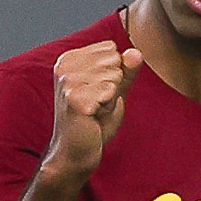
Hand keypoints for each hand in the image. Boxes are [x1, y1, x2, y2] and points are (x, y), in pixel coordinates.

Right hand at [43, 41, 141, 183]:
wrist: (77, 151)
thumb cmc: (94, 121)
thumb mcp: (114, 91)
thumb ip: (126, 71)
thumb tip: (136, 52)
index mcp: (69, 59)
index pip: (111, 49)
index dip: (113, 73)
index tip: (98, 92)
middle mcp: (64, 66)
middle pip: (114, 60)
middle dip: (113, 85)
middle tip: (97, 103)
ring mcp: (67, 82)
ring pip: (113, 75)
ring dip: (110, 98)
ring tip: (95, 110)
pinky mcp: (74, 98)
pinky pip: (110, 92)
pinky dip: (108, 107)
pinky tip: (93, 117)